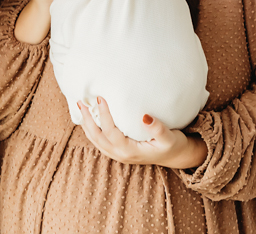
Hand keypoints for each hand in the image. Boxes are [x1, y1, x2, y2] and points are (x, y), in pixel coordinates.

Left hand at [77, 97, 206, 168]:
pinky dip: (91, 130)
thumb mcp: (169, 137)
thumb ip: (158, 128)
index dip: (104, 116)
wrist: (174, 157)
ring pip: (95, 141)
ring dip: (86, 124)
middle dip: (87, 120)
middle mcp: (120, 155)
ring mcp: (117, 155)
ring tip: (80, 107)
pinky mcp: (118, 152)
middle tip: (81, 101)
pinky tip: (89, 118)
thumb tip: (145, 116)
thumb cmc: (173, 145)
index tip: (100, 98)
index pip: (111, 132)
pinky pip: (99, 141)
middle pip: (97, 137)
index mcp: (130, 151)